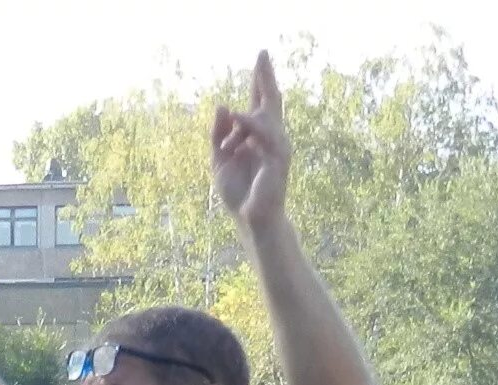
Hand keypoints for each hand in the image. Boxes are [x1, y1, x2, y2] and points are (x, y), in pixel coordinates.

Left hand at [211, 51, 291, 234]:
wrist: (250, 219)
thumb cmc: (238, 191)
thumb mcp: (219, 159)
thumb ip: (219, 134)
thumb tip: (223, 105)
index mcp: (256, 136)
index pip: (258, 103)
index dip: (259, 81)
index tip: (260, 57)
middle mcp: (270, 137)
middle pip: (271, 101)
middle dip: (265, 78)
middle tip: (262, 54)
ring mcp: (277, 146)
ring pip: (266, 118)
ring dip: (245, 119)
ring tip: (232, 118)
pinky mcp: (278, 159)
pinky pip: (266, 136)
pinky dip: (251, 127)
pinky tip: (238, 119)